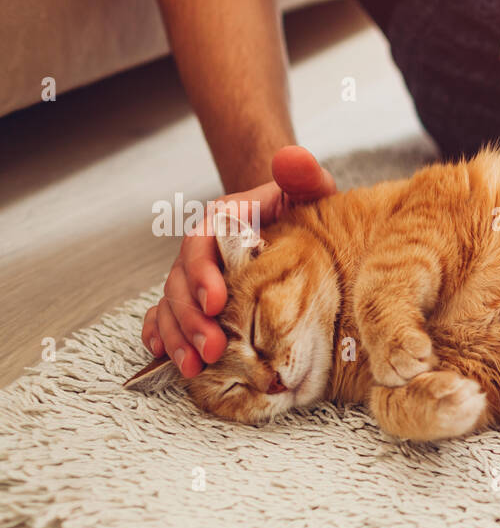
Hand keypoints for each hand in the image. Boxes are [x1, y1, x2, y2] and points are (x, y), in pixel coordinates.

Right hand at [141, 146, 336, 376]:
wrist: (292, 222)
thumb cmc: (301, 206)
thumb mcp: (309, 187)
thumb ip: (302, 173)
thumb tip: (292, 159)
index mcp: (221, 223)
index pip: (201, 245)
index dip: (204, 274)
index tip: (216, 301)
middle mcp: (201, 251)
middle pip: (182, 284)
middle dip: (192, 320)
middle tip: (211, 350)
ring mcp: (196, 277)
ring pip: (173, 306)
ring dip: (178, 337)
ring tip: (193, 368)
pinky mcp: (199, 299)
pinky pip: (168, 317)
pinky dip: (163, 336)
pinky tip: (165, 357)